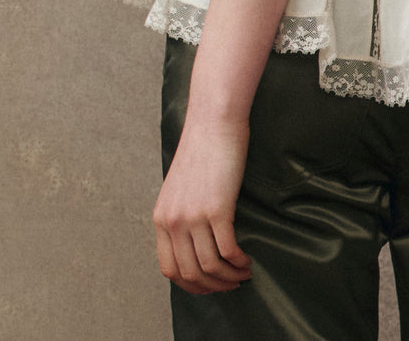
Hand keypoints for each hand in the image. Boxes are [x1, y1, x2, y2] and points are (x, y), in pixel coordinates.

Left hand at [153, 115, 253, 294]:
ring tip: (243, 273)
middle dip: (213, 286)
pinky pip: (227, 250)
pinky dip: (238, 262)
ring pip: (209, 266)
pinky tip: (247, 259)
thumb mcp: (180, 186)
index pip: (169, 269)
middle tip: (231, 284)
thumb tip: (194, 239)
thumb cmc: (203, 148)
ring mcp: (193, 216)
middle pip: (190, 273)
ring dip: (229, 277)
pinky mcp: (217, 208)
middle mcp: (172, 221)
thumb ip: (181, 213)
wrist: (214, 121)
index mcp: (161, 217)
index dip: (191, 284)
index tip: (209, 285)